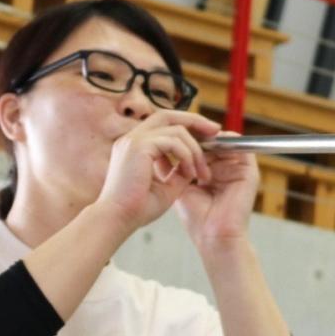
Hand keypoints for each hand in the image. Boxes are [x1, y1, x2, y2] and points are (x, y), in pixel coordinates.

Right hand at [94, 110, 220, 231]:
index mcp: (135, 146)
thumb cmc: (138, 208)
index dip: (186, 125)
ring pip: (175, 130)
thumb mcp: (166, 185)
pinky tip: (190, 174)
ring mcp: (133, 140)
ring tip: (201, 172)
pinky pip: (173, 142)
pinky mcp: (138, 147)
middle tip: (216, 131)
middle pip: (168, 116)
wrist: (118, 220)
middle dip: (195, 121)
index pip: (163, 124)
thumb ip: (179, 170)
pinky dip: (187, 156)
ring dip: (195, 150)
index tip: (207, 134)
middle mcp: (131, 139)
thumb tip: (196, 162)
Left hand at [176, 131, 258, 249]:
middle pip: (214, 142)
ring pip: (226, 142)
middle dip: (197, 136)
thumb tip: (159, 147)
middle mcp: (228, 169)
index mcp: (214, 173)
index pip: (203, 148)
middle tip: (181, 129)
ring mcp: (239, 170)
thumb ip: (173, 167)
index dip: (188, 140)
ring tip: (192, 137)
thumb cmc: (197, 218)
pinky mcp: (250, 172)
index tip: (171, 135)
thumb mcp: (180, 185)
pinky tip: (207, 144)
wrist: (213, 237)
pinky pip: (241, 148)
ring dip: (209, 139)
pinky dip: (225, 142)